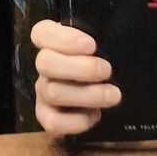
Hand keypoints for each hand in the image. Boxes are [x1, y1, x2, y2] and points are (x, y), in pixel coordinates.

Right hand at [31, 19, 121, 134]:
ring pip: (53, 92)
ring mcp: (42, 91)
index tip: (92, 45)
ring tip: (113, 95)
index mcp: (51, 40)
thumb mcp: (101, 41)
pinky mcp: (46, 116)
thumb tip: (115, 34)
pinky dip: (77, 121)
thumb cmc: (101, 57)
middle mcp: (43, 65)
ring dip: (87, 95)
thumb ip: (101, 34)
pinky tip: (96, 114)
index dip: (64, 39)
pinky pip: (52, 122)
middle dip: (81, 68)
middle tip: (107, 71)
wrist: (101, 86)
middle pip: (45, 63)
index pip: (41, 32)